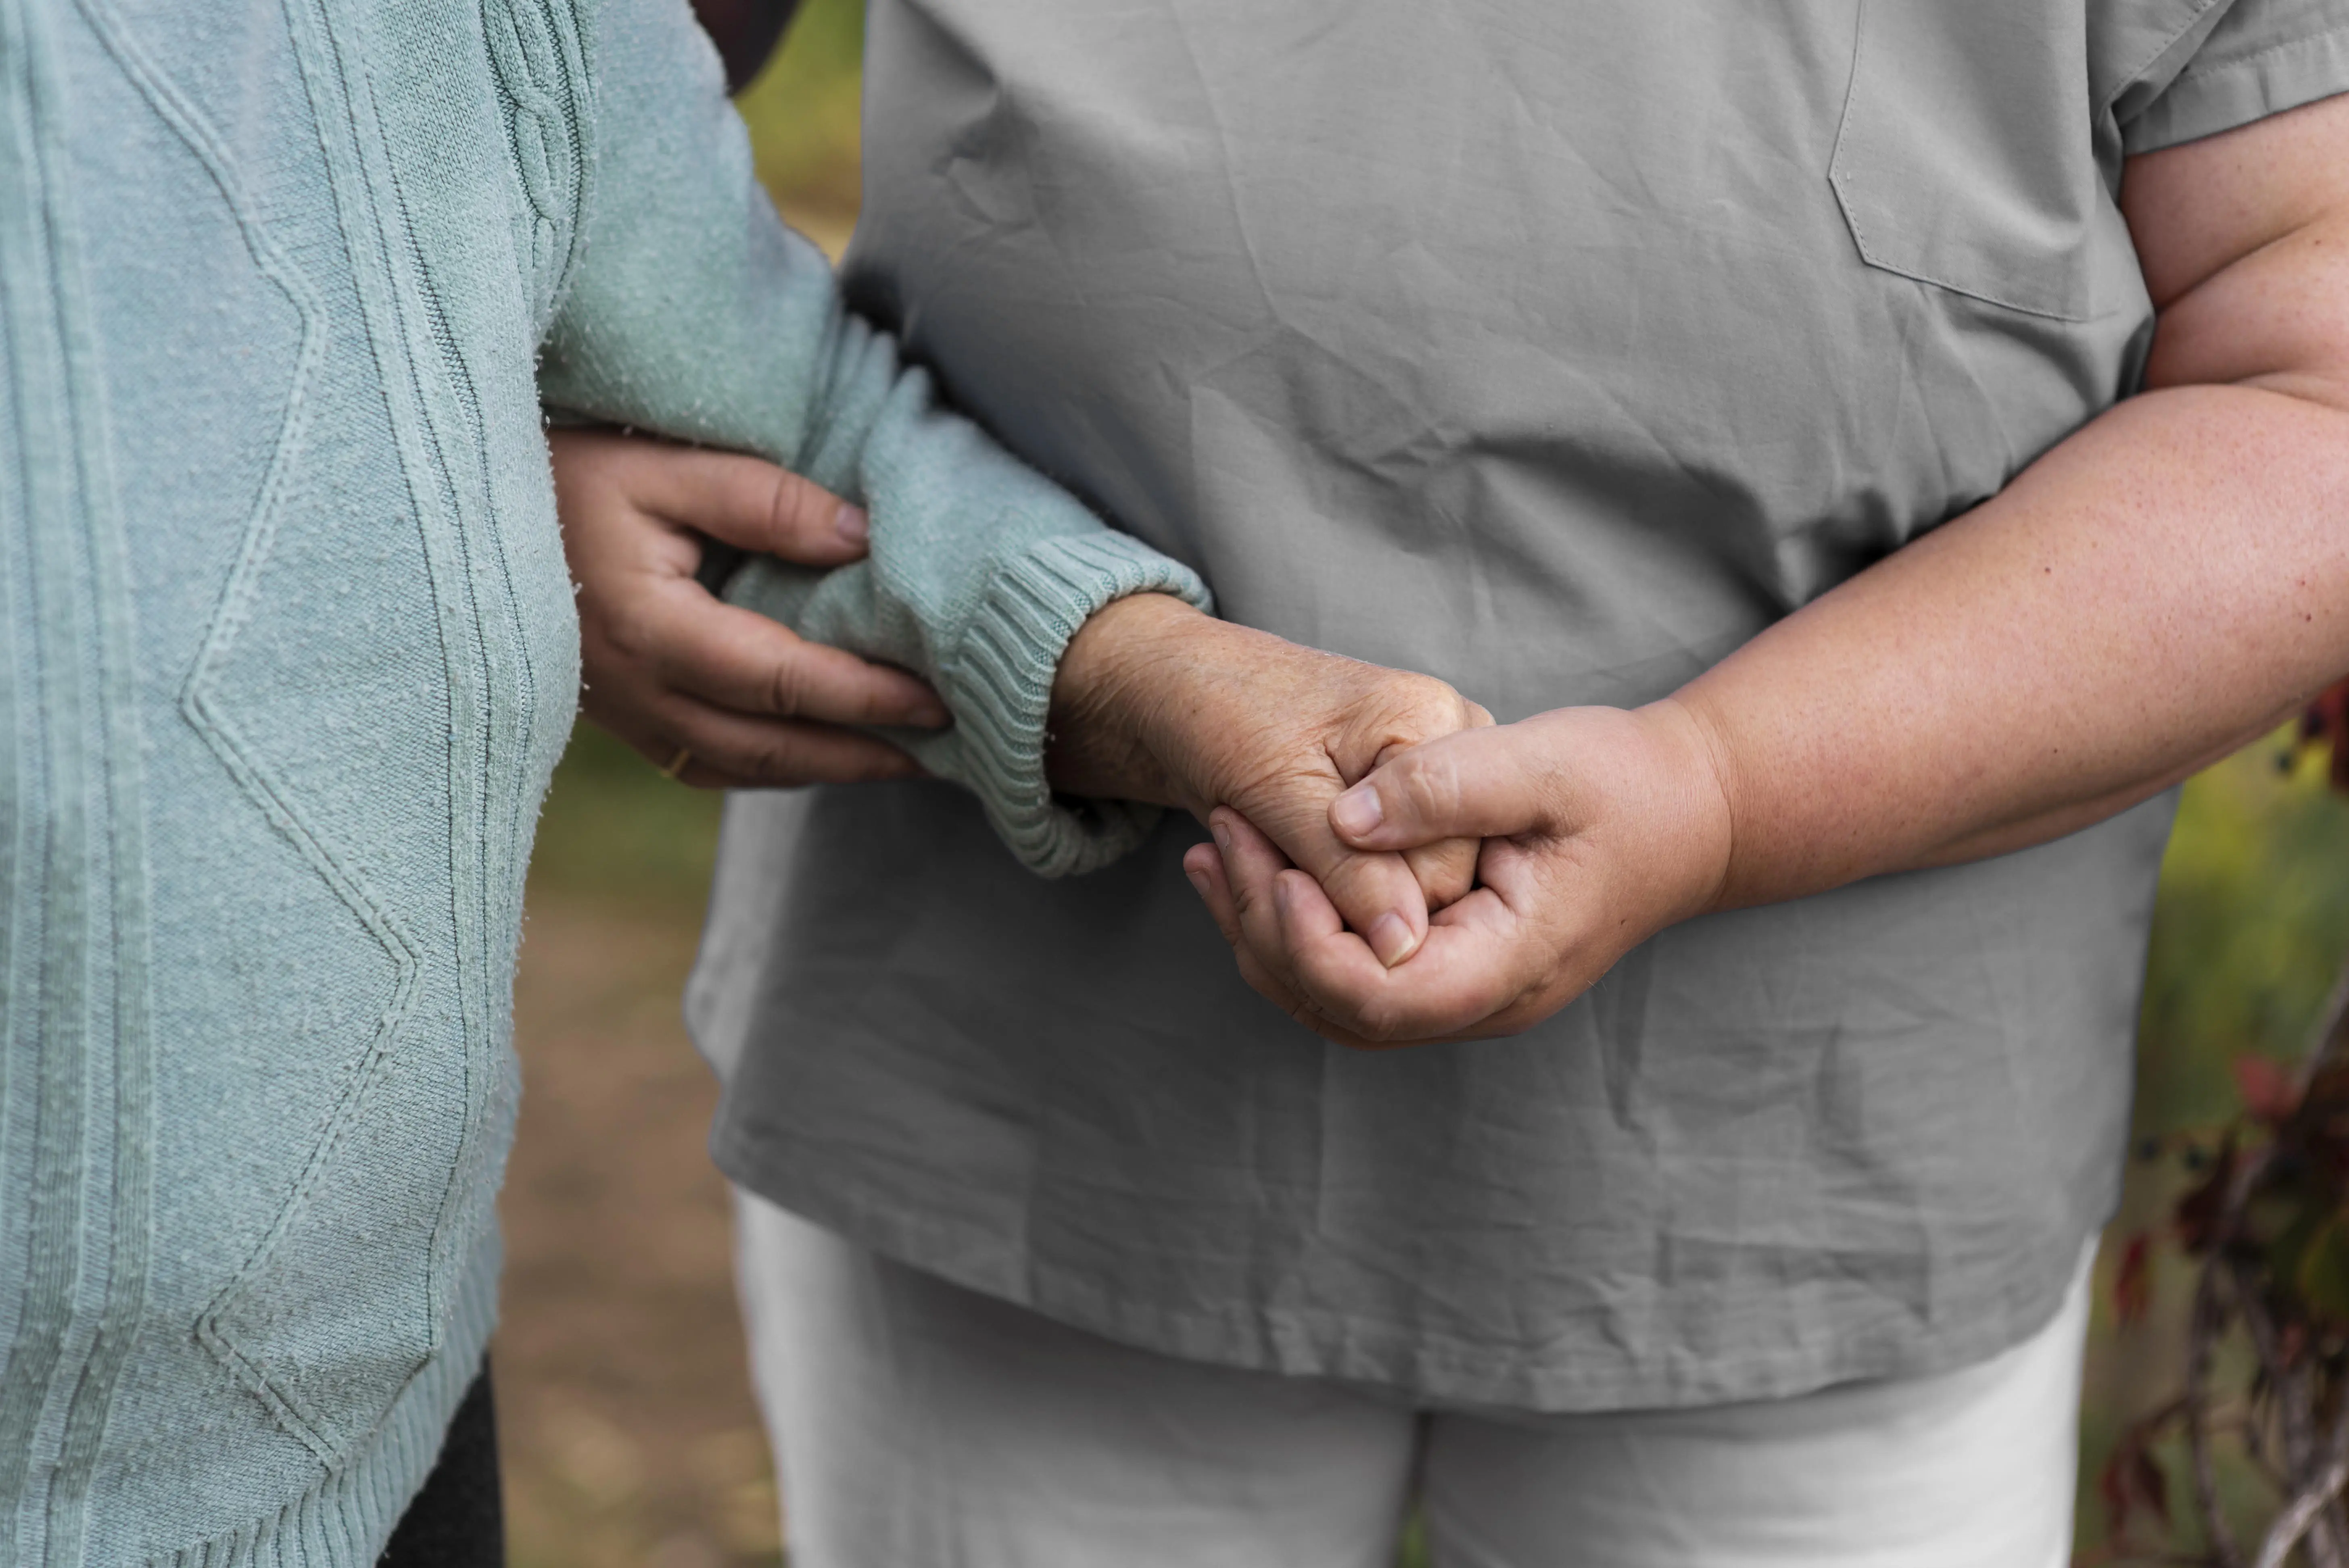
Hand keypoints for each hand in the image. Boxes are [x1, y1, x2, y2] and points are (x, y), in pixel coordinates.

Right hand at [551, 428, 949, 786]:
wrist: (454, 512)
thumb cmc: (561, 470)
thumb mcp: (662, 463)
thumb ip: (762, 500)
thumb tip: (860, 539)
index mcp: (648, 628)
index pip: (783, 680)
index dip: (865, 697)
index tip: (935, 697)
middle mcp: (636, 692)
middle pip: (772, 746)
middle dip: (863, 752)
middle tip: (944, 745)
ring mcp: (622, 716)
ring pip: (741, 768)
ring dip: (825, 769)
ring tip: (901, 757)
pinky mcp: (616, 720)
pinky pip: (706, 766)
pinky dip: (772, 765)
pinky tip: (819, 749)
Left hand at [1048, 594, 1488, 973]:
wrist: (1178, 689)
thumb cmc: (1219, 711)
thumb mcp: (1279, 789)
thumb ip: (1348, 868)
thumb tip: (1401, 948)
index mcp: (1437, 726)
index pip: (1447, 867)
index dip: (1371, 908)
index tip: (1288, 887)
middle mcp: (1444, 761)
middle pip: (1428, 892)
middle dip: (1336, 911)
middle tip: (1253, 874)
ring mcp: (1418, 796)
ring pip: (1392, 904)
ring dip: (1309, 909)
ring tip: (1238, 862)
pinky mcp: (1385, 825)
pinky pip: (1364, 897)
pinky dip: (1303, 903)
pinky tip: (1249, 873)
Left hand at [1187, 701, 1734, 1046]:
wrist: (1685, 811)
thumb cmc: (1623, 783)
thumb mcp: (1544, 763)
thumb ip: (1446, 785)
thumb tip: (1345, 817)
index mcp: (1509, 966)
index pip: (1382, 996)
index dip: (1310, 943)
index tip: (1274, 862)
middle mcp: (1482, 1001)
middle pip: (1341, 1008)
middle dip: (1266, 929)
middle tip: (1221, 837)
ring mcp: (1463, 993)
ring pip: (1333, 1001)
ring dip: (1265, 931)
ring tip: (1216, 850)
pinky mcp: (1445, 964)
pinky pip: (1350, 975)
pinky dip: (1294, 927)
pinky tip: (1257, 865)